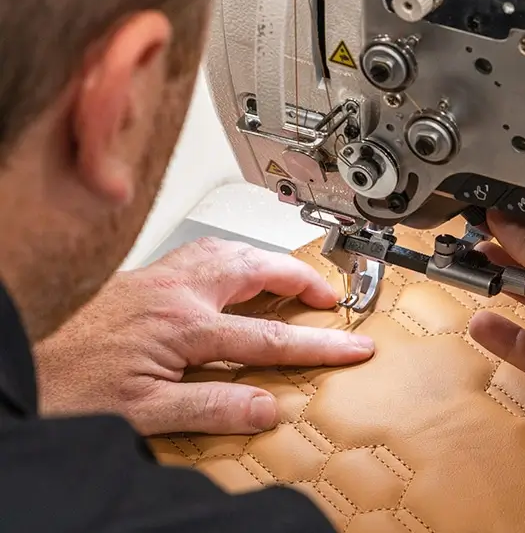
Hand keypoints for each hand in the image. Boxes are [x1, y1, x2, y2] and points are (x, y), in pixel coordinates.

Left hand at [34, 238, 373, 435]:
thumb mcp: (144, 414)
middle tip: (329, 296)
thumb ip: (210, 407)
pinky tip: (230, 269)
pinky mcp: (144, 277)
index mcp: (184, 326)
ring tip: (289, 275)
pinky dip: (231, 255)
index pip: (269, 337)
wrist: (25, 359)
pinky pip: (202, 251)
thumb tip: (266, 407)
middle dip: (300, 280)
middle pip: (256, 270)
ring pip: (228, 250)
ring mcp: (159, 278)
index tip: (353, 346)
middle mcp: (177, 291)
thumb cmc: (71, 385)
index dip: (319, 344)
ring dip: (266, 260)